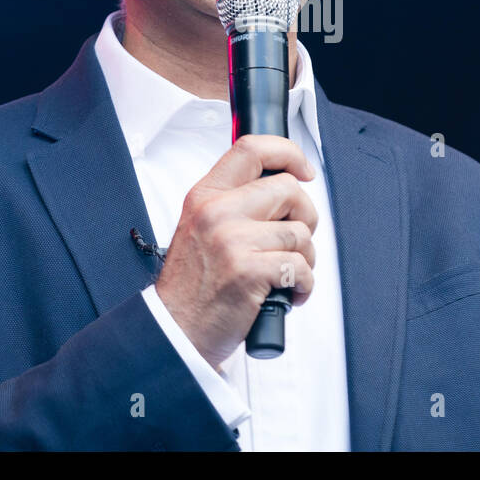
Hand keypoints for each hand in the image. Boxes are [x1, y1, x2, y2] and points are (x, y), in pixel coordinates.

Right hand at [155, 135, 318, 370]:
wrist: (174, 330)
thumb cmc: (193, 285)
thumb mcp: (201, 228)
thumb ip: (233, 203)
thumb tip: (284, 189)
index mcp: (205, 195)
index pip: (251, 149)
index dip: (288, 152)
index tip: (305, 169)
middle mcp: (216, 211)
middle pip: (288, 189)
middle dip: (305, 217)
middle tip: (295, 240)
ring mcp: (232, 240)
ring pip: (300, 232)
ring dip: (305, 258)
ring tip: (286, 275)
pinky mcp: (248, 271)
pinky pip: (300, 267)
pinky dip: (303, 285)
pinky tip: (288, 294)